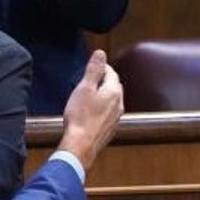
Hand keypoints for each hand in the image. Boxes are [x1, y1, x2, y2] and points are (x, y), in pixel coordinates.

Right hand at [59, 50, 123, 169]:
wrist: (81, 146)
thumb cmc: (80, 118)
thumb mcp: (84, 88)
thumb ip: (94, 70)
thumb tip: (101, 54)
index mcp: (113, 92)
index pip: (111, 72)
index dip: (102, 67)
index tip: (93, 66)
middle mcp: (119, 104)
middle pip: (114, 86)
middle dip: (104, 80)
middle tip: (90, 78)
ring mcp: (116, 118)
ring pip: (112, 100)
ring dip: (103, 94)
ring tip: (89, 94)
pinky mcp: (110, 129)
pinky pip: (109, 113)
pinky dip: (102, 107)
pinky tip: (91, 112)